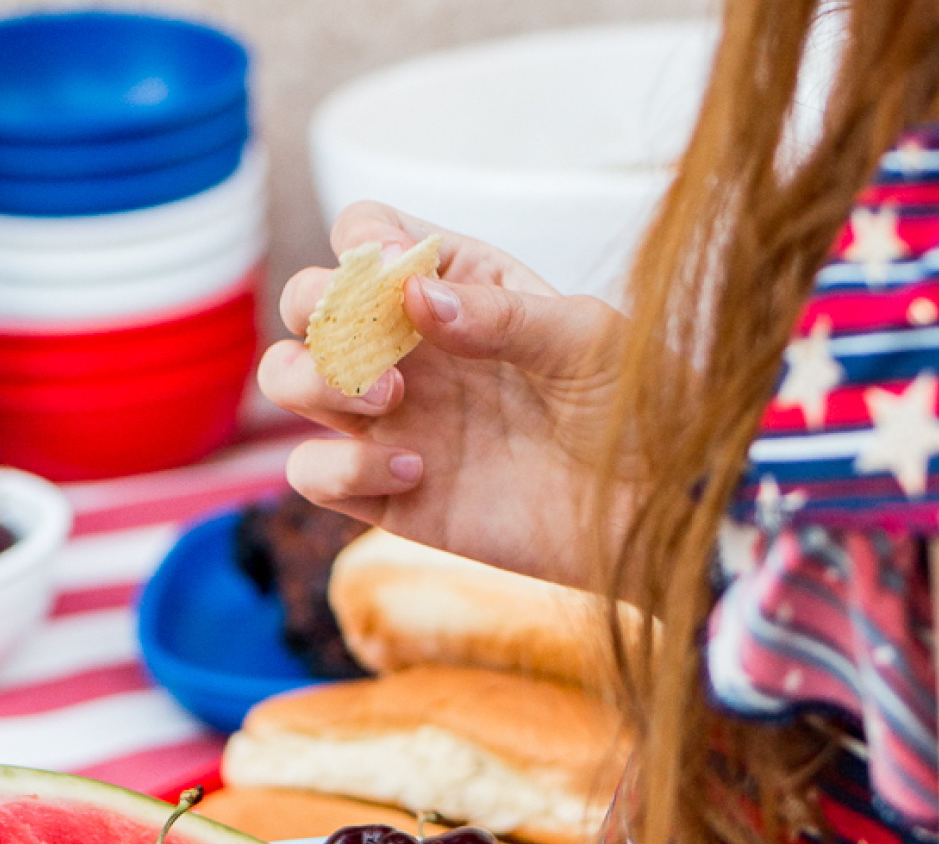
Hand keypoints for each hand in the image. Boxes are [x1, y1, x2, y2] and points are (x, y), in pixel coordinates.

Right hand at [257, 202, 633, 587]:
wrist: (651, 514)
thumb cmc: (634, 411)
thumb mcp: (586, 341)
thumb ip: (501, 314)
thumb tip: (411, 294)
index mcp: (454, 288)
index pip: (364, 235)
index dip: (359, 243)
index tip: (388, 273)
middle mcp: (410, 350)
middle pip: (305, 303)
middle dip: (321, 312)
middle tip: (387, 354)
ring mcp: (392, 422)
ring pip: (287, 380)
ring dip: (312, 381)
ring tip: (391, 402)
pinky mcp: (387, 496)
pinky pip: (313, 473)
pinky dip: (342, 468)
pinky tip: (417, 471)